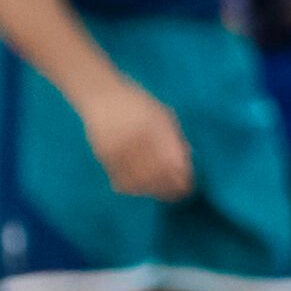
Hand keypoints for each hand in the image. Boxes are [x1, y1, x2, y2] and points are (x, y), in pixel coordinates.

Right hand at [81, 82, 193, 200]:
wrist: (101, 96)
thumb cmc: (138, 103)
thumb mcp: (163, 115)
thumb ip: (173, 138)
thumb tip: (185, 163)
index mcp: (153, 126)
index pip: (170, 159)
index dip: (181, 176)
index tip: (189, 185)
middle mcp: (134, 138)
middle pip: (154, 173)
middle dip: (169, 187)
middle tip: (180, 193)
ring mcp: (116, 149)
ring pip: (137, 180)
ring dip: (153, 190)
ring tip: (164, 192)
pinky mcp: (103, 157)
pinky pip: (120, 180)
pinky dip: (134, 187)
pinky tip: (144, 188)